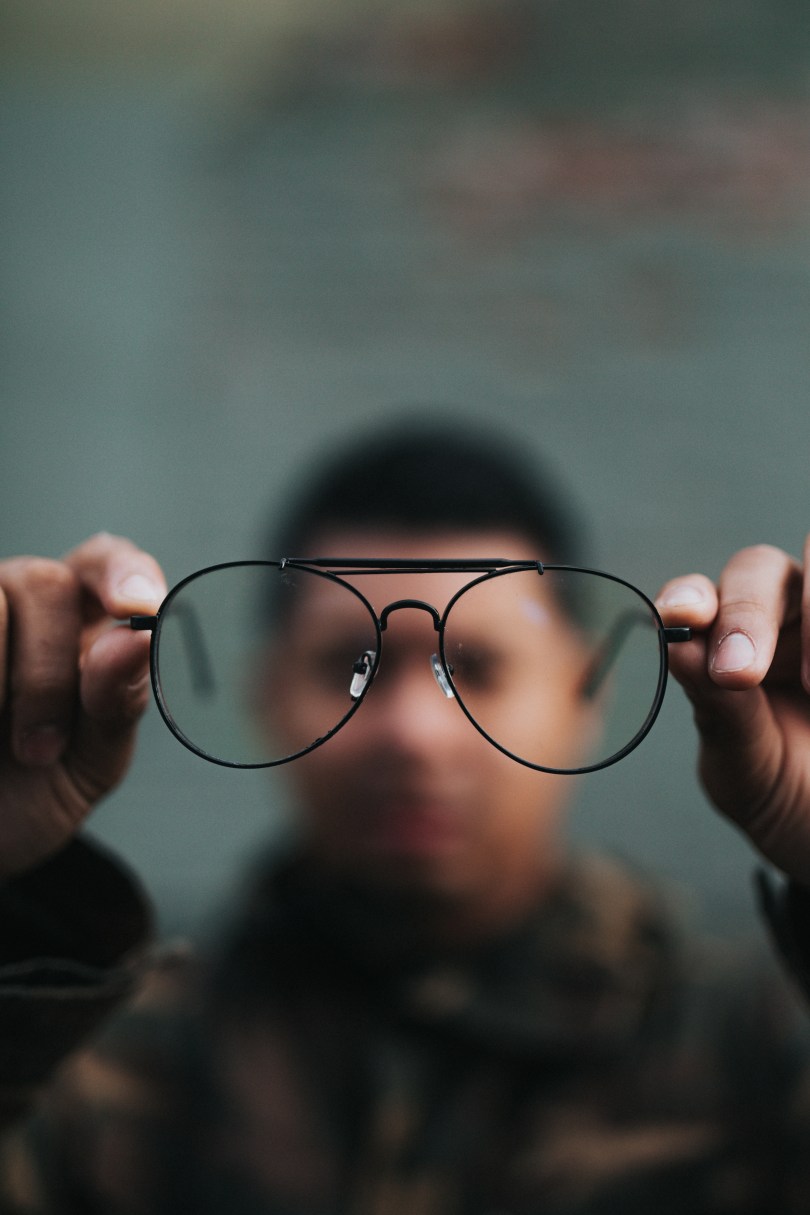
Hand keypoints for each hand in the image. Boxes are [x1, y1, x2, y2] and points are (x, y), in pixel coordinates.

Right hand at [0, 533, 165, 877]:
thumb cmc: (32, 795)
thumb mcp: (90, 762)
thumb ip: (118, 701)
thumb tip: (136, 639)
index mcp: (79, 624)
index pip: (105, 562)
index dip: (122, 572)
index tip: (136, 608)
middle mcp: (18, 606)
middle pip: (45, 582)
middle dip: (49, 670)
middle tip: (41, 749)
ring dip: (7, 684)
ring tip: (7, 752)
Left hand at [656, 539, 809, 883]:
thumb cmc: (781, 791)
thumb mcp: (745, 762)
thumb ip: (717, 706)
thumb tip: (676, 644)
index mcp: (725, 641)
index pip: (702, 594)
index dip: (692, 595)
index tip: (685, 618)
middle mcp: (778, 615)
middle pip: (760, 567)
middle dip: (748, 612)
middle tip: (740, 673)